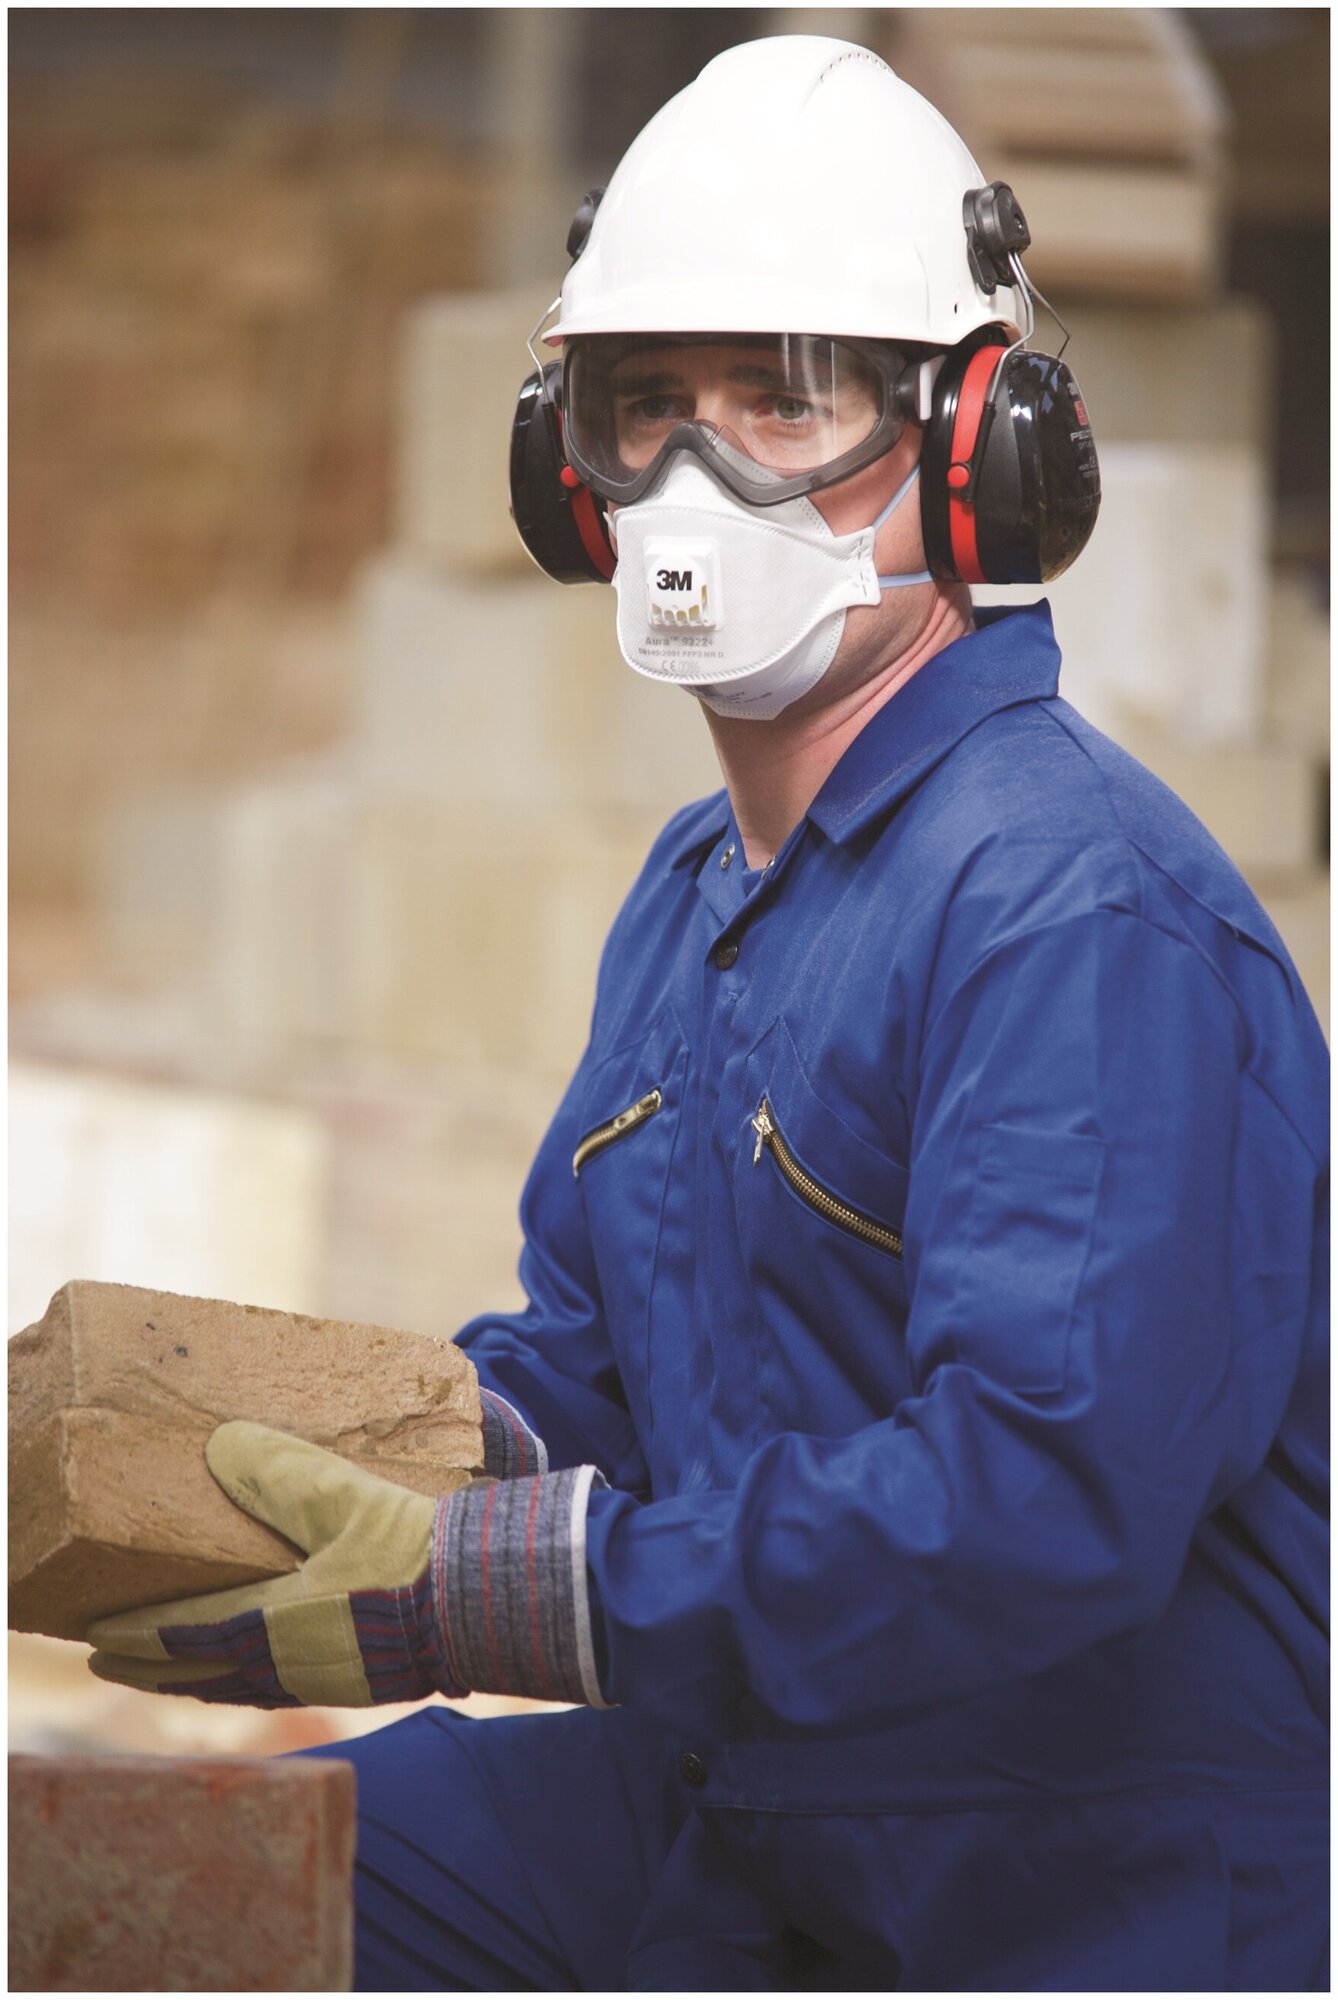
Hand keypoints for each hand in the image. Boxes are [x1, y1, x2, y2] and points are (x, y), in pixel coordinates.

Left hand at [86, 1422, 468, 1707]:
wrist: (482, 1605)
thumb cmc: (413, 1552)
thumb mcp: (344, 1498)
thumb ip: (282, 1474)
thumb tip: (222, 1444)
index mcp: (274, 1622)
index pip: (184, 1631)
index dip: (135, 1633)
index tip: (93, 1633)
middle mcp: (287, 1662)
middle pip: (199, 1672)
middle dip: (148, 1665)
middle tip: (105, 1659)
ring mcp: (320, 1679)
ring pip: (236, 1687)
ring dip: (190, 1678)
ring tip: (162, 1671)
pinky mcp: (354, 1682)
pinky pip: (273, 1691)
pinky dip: (239, 1685)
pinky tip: (250, 1675)